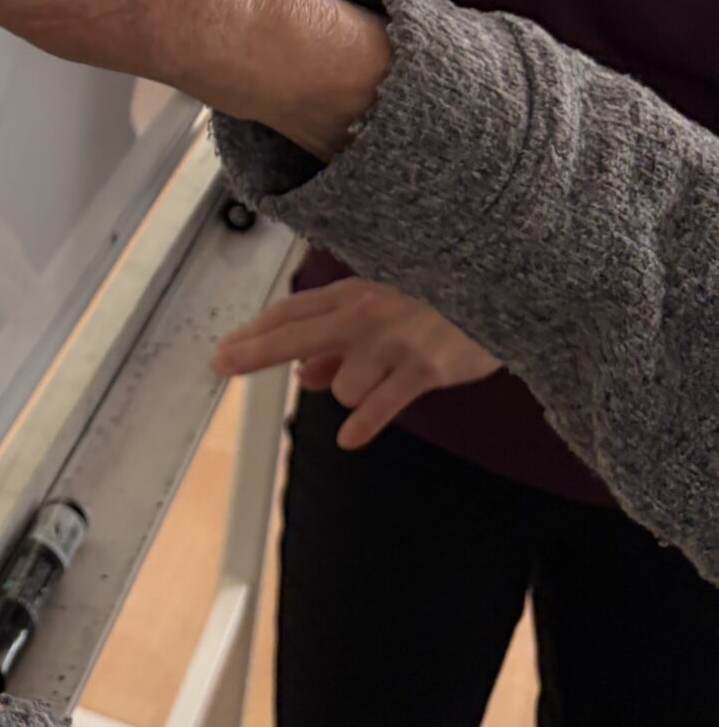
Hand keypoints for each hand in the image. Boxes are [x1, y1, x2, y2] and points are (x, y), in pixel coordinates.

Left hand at [213, 277, 499, 446]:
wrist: (505, 287)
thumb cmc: (443, 297)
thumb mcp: (389, 307)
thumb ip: (342, 340)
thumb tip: (304, 376)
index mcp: (355, 294)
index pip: (291, 312)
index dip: (255, 331)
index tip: (225, 348)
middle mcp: (366, 314)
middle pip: (295, 334)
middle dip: (254, 350)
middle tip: (221, 364)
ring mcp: (393, 342)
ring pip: (343, 385)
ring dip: (353, 392)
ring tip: (389, 375)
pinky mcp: (424, 368)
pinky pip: (381, 405)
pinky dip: (363, 425)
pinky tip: (349, 438)